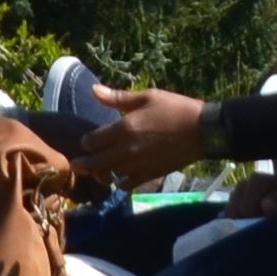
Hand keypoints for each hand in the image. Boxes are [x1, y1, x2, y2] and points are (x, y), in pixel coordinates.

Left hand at [80, 86, 212, 187]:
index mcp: (123, 129)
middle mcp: (126, 151)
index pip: (93, 141)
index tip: (86, 141)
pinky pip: (126, 186)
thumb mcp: (146, 97)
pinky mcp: (149, 176)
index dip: (86, 142)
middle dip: (83, 164)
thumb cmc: (174, 108)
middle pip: (95, 164)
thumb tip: (93, 89)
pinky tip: (119, 178)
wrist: (201, 131)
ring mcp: (137, 166)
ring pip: (109, 176)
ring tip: (98, 171)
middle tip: (76, 165)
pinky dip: (120, 184)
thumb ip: (117, 98)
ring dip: (101, 174)